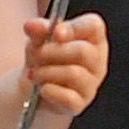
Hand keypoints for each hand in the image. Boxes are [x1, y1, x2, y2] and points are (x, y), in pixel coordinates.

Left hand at [18, 9, 109, 126]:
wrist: (33, 87)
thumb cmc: (43, 57)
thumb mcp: (38, 39)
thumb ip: (38, 30)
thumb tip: (31, 25)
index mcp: (91, 38)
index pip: (94, 26)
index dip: (75, 28)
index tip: (56, 33)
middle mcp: (97, 60)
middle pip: (82, 51)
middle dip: (52, 52)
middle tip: (35, 55)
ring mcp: (91, 84)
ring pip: (74, 74)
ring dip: (46, 72)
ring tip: (34, 73)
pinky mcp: (80, 103)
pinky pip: (68, 97)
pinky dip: (50, 91)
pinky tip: (41, 88)